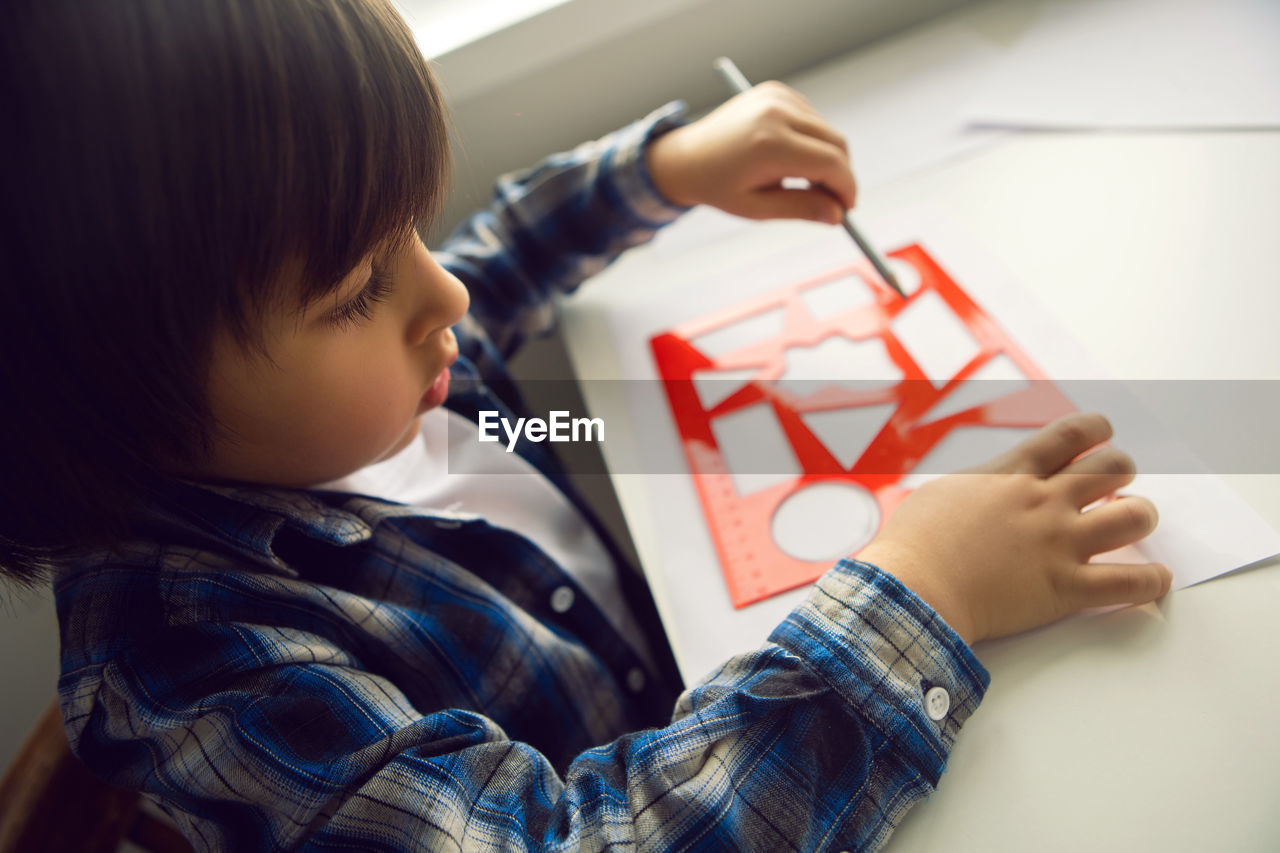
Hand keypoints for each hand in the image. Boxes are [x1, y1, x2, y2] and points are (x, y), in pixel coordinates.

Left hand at [646, 82, 854, 223]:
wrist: (687, 157)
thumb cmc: (719, 187)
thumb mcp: (757, 208)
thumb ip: (800, 209)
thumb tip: (838, 215)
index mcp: (769, 145)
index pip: (830, 163)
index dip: (846, 188)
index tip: (849, 209)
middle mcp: (776, 113)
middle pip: (836, 143)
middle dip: (842, 175)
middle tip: (835, 202)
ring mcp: (777, 97)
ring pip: (827, 131)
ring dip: (827, 158)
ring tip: (801, 182)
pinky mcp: (777, 91)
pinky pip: (813, 119)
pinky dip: (813, 141)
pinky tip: (789, 157)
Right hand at [858, 413, 1170, 644]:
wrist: (915, 589)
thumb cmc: (913, 545)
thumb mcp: (941, 493)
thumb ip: (975, 487)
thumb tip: (978, 490)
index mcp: (1012, 473)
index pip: (1072, 433)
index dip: (1096, 428)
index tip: (1102, 433)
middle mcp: (1044, 501)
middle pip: (1113, 467)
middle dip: (1122, 471)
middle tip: (1116, 483)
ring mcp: (1059, 543)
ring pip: (1135, 518)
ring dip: (1141, 516)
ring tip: (1133, 521)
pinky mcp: (1066, 588)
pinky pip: (1130, 583)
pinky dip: (1151, 580)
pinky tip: (1156, 579)